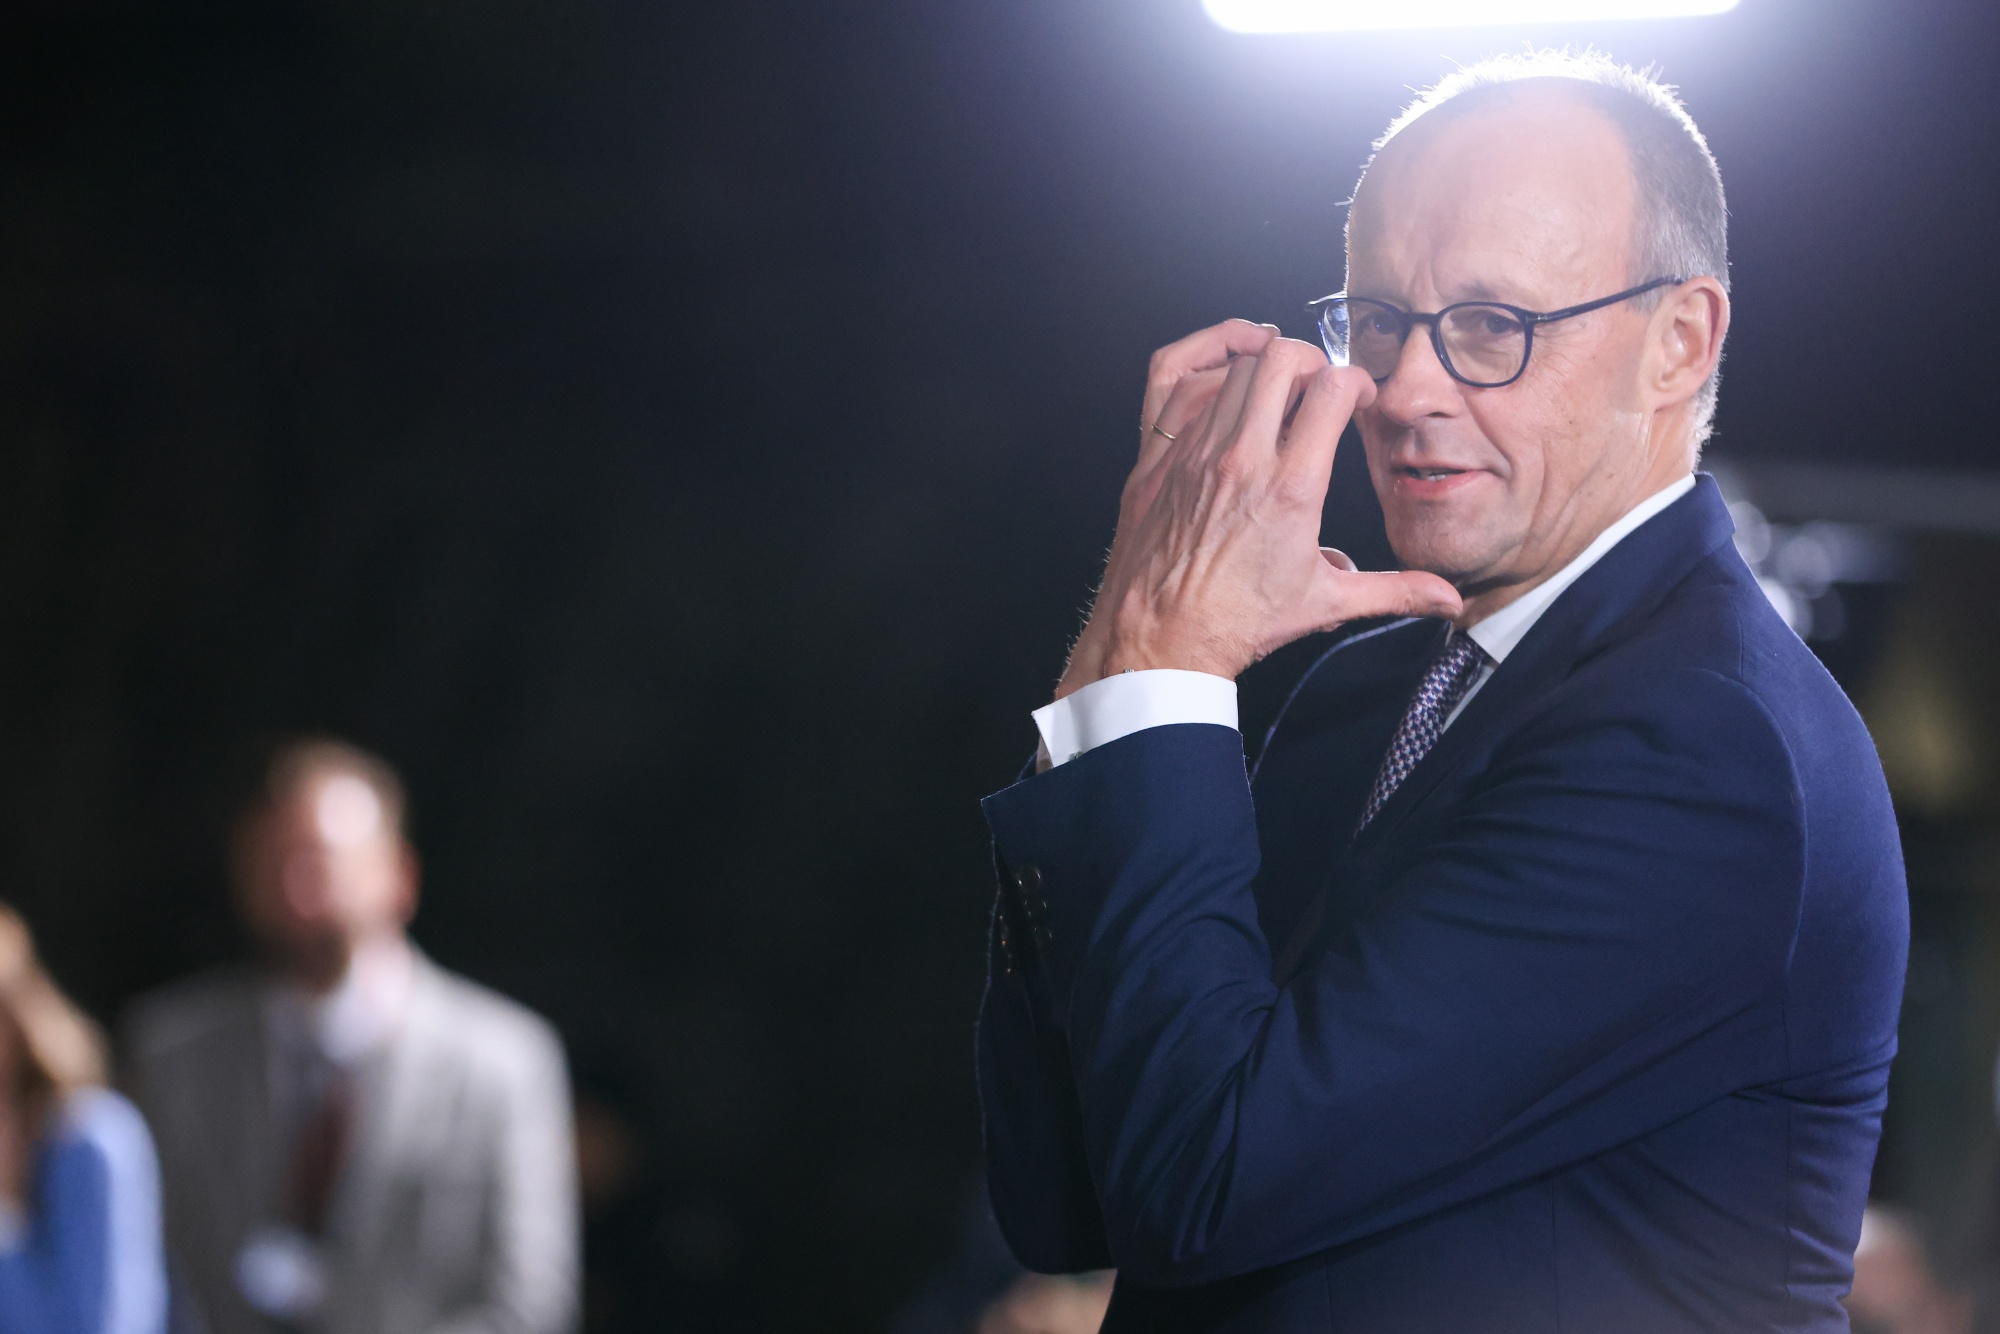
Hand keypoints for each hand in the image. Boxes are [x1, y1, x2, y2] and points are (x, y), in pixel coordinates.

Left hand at [1056, 320, 1460, 697]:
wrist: (1158, 641)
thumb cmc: (1236, 623)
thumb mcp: (1324, 604)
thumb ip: (1394, 592)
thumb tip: (1449, 599)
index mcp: (1292, 487)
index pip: (1332, 390)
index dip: (1355, 381)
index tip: (1357, 400)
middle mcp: (1242, 458)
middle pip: (1281, 359)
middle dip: (1310, 360)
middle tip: (1317, 386)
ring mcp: (1193, 452)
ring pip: (1233, 366)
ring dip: (1262, 363)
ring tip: (1277, 382)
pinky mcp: (1155, 457)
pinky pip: (1172, 378)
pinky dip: (1202, 358)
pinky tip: (1222, 362)